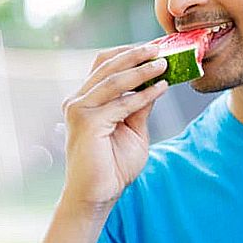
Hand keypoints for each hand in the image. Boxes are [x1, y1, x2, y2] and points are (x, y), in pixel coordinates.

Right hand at [59, 43, 168, 216]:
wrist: (98, 196)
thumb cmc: (113, 166)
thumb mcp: (133, 129)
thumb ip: (140, 106)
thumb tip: (157, 81)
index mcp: (85, 99)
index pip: (104, 65)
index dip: (127, 52)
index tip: (154, 47)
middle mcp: (78, 100)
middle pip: (107, 65)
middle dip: (136, 54)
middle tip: (161, 48)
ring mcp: (79, 110)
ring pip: (114, 80)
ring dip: (141, 69)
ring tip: (164, 63)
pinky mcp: (87, 123)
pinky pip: (121, 104)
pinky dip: (143, 95)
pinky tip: (161, 88)